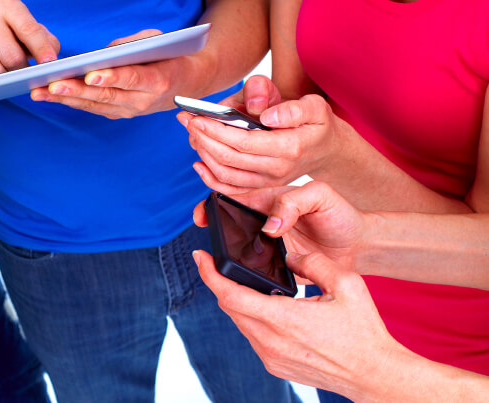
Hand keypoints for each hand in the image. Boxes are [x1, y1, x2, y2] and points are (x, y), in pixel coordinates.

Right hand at [0, 0, 59, 81]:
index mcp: (7, 6)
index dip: (41, 49)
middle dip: (21, 71)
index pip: (29, 30)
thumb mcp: (29, 35)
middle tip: (23, 74)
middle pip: (12, 56)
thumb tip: (51, 59)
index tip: (50, 63)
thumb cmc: (8, 39)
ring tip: (6, 75)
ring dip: (4, 80)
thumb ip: (47, 42)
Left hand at [31, 29, 187, 118]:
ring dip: (65, 98)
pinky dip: (70, 101)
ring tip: (41, 92)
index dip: (110, 78)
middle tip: (53, 84)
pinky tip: (50, 95)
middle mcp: (142, 101)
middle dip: (76, 90)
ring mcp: (129, 111)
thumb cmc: (169, 57)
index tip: (91, 76)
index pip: (130, 79)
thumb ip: (132, 45)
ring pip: (93, 105)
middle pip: (105, 96)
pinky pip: (92, 108)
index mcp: (156, 81)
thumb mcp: (159, 42)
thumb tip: (100, 55)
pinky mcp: (118, 114)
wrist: (184, 85)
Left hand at [178, 77, 346, 192]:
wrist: (326, 149)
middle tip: (187, 120)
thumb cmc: (315, 122)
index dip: (215, 131)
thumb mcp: (313, 105)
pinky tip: (198, 161)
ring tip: (192, 132)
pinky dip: (209, 177)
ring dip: (203, 153)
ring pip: (225, 174)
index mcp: (289, 147)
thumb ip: (291, 108)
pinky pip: (229, 188)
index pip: (243, 142)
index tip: (197, 117)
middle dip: (203, 138)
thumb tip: (265, 115)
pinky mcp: (260, 187)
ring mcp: (267, 181)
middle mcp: (277, 169)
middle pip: (228, 158)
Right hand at [193, 181, 366, 271]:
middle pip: (229, 226)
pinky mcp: (274, 268)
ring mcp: (266, 246)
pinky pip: (253, 271)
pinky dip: (246, 274)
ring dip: (228, 255)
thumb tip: (269, 226)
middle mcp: (263, 222)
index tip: (203, 214)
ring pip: (237, 250)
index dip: (213, 204)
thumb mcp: (320, 195)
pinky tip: (245, 277)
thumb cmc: (341, 215)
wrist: (360, 247)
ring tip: (224, 259)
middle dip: (214, 231)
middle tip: (210, 241)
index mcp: (269, 200)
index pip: (233, 198)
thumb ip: (293, 202)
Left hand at [194, 249, 403, 399]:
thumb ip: (314, 263)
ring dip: (239, 302)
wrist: (373, 375)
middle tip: (222, 263)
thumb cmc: (364, 331)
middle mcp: (270, 341)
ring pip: (240, 322)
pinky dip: (253, 319)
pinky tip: (268, 309)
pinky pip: (253, 337)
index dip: (210, 274)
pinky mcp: (275, 366)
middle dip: (223, 282)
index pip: (231, 294)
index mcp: (283, 318)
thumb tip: (290, 256)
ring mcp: (270, 356)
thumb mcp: (347, 284)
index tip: (200, 256)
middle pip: (230, 306)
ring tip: (249, 283)